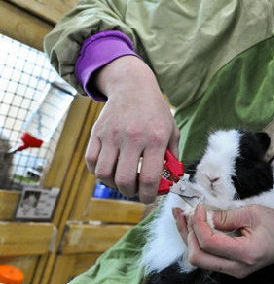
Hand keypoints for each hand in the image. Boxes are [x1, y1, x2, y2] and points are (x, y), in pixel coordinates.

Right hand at [85, 56, 179, 202]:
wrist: (132, 86)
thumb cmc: (155, 112)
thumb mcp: (172, 131)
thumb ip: (172, 157)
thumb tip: (170, 182)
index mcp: (155, 139)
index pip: (150, 178)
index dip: (149, 196)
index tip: (149, 198)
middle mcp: (132, 137)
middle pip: (125, 180)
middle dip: (130, 192)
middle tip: (134, 189)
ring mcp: (112, 135)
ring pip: (104, 173)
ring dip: (112, 184)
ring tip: (121, 179)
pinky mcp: (97, 132)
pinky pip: (91, 161)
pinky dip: (98, 171)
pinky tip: (109, 168)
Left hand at [173, 204, 273, 283]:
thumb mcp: (253, 213)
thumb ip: (227, 216)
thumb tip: (204, 216)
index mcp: (245, 253)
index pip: (209, 244)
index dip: (198, 224)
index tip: (199, 208)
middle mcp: (236, 268)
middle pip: (198, 258)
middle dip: (188, 234)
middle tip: (187, 214)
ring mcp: (231, 271)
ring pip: (198, 259)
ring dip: (188, 237)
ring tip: (182, 217)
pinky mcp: (227, 268)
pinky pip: (205, 257)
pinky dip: (195, 241)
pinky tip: (191, 226)